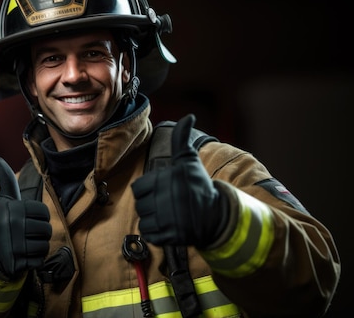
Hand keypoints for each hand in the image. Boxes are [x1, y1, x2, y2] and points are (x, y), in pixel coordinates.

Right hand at [0, 156, 51, 278]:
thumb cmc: (3, 225)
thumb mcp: (4, 202)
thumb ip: (5, 181)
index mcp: (12, 208)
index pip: (44, 212)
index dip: (38, 218)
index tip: (26, 221)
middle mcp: (13, 225)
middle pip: (46, 229)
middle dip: (39, 234)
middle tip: (25, 235)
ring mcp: (14, 245)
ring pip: (44, 245)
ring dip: (37, 248)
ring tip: (24, 246)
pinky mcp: (17, 263)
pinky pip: (39, 261)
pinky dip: (34, 261)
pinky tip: (23, 258)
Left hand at [132, 114, 228, 248]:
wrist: (216, 216)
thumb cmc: (199, 186)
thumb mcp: (189, 160)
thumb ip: (181, 139)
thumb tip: (188, 117)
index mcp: (164, 180)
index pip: (138, 187)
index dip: (148, 189)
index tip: (163, 190)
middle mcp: (163, 200)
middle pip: (140, 204)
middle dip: (151, 204)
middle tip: (167, 203)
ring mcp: (166, 219)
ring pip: (143, 219)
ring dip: (153, 219)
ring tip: (170, 214)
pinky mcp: (168, 236)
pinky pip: (148, 234)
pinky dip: (156, 233)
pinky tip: (169, 226)